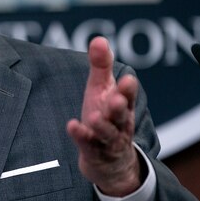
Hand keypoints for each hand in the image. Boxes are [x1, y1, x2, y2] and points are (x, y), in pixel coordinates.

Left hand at [66, 36, 141, 196]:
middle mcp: (119, 123)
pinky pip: (89, 145)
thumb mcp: (102, 90)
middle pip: (121, 114)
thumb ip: (101, 66)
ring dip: (102, 125)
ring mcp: (108, 140)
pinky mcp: (95, 153)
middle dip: (120, 106)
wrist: (110, 162)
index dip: (127, 88)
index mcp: (122, 104)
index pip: (127, 95)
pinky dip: (81, 136)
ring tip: (94, 116)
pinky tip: (72, 126)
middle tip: (117, 98)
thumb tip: (98, 39)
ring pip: (108, 133)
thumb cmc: (106, 116)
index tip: (127, 79)